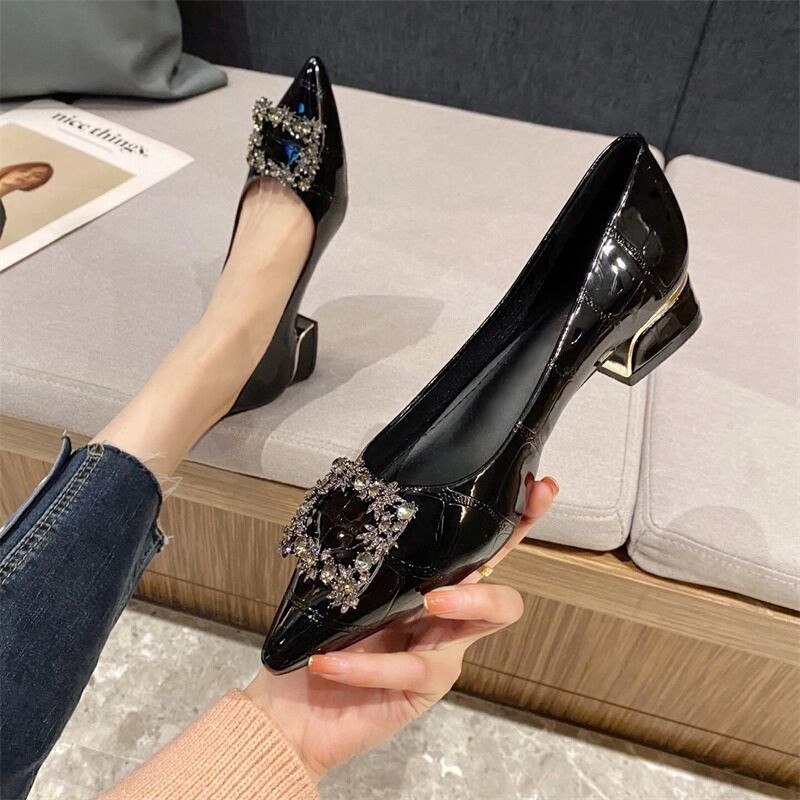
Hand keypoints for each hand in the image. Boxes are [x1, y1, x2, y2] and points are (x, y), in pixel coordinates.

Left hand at [244, 476, 558, 780]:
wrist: (295, 709)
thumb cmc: (320, 637)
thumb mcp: (342, 585)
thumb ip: (367, 553)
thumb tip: (368, 496)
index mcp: (432, 581)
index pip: (481, 548)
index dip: (517, 522)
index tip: (541, 488)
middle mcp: (445, 616)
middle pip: (503, 594)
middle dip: (507, 567)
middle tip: (475, 565)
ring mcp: (439, 653)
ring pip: (477, 627)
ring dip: (460, 606)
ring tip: (427, 601)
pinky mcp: (422, 689)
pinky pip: (404, 669)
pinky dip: (364, 664)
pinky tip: (330, 661)